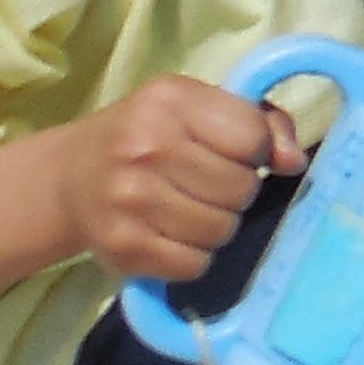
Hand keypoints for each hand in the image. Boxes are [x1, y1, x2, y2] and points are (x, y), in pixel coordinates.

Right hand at [59, 77, 302, 281]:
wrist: (69, 178)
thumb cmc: (147, 135)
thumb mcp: (198, 108)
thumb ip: (259, 122)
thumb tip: (294, 161)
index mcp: (170, 100)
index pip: (253, 138)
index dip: (254, 151)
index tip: (233, 152)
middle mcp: (145, 147)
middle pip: (241, 189)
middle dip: (235, 191)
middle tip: (205, 184)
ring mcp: (129, 199)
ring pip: (222, 230)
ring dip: (216, 225)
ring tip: (188, 208)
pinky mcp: (122, 247)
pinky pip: (194, 264)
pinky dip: (192, 255)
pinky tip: (170, 234)